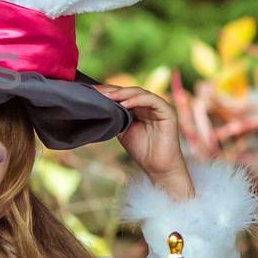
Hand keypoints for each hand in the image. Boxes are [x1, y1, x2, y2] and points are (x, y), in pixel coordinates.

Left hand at [93, 84, 194, 199]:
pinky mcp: (167, 111)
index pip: (122, 94)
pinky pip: (151, 100)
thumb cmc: (142, 150)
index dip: (107, 92)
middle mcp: (149, 104)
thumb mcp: (123, 131)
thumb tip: (98, 106)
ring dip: (123, 93)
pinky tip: (124, 104)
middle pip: (129, 91)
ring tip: (108, 96)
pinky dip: (137, 100)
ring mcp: (159, 106)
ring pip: (139, 92)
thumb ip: (115, 117)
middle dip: (112, 90)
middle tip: (96, 91)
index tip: (90, 91)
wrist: (158, 168)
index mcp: (139, 107)